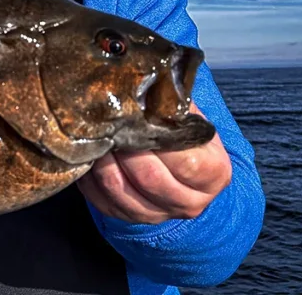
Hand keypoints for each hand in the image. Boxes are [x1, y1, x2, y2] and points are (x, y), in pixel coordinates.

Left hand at [76, 102, 232, 224]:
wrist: (177, 163)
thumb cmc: (180, 131)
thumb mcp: (185, 114)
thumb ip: (170, 103)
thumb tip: (141, 85)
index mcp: (214, 174)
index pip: (186, 161)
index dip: (157, 138)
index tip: (136, 116)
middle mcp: (191, 201)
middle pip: (150, 178)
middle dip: (124, 148)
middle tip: (107, 123)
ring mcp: (158, 214)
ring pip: (120, 191)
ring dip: (102, 162)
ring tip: (95, 136)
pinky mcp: (127, 217)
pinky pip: (101, 200)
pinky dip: (90, 177)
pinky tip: (88, 155)